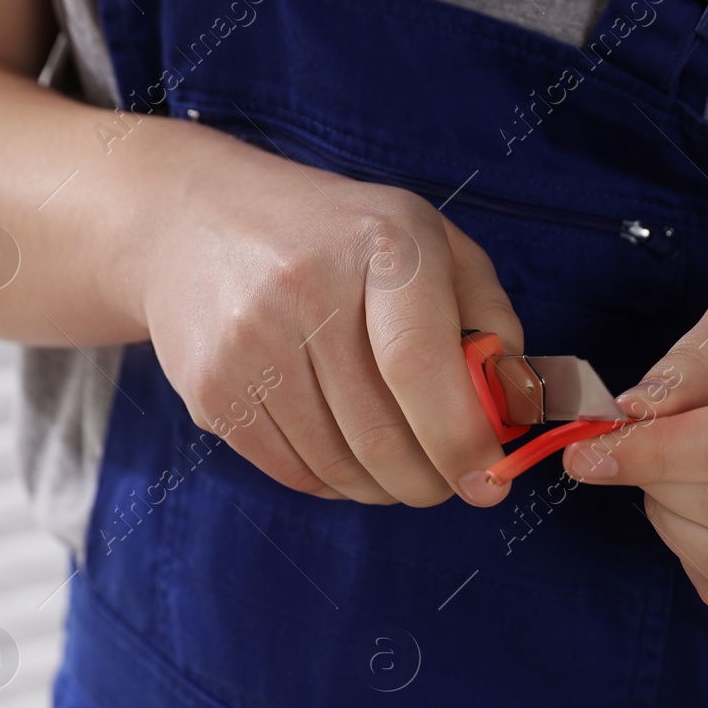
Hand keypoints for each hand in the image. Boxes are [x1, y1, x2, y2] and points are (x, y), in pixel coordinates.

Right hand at [125, 129, 520, 506]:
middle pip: (382, 436)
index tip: (489, 480)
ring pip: (340, 467)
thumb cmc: (341, 239)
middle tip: (450, 482)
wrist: (192, 220)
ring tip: (400, 465)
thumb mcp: (431, 245)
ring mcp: (247, 344)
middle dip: (432, 480)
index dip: (460, 438)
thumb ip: (491, 321)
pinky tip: (347, 452)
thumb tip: (516, 408)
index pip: (419, 364)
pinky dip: (336, 482)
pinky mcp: (211, 391)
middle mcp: (304, 289)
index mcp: (380, 244)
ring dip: (386, 487)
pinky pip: (295, 474)